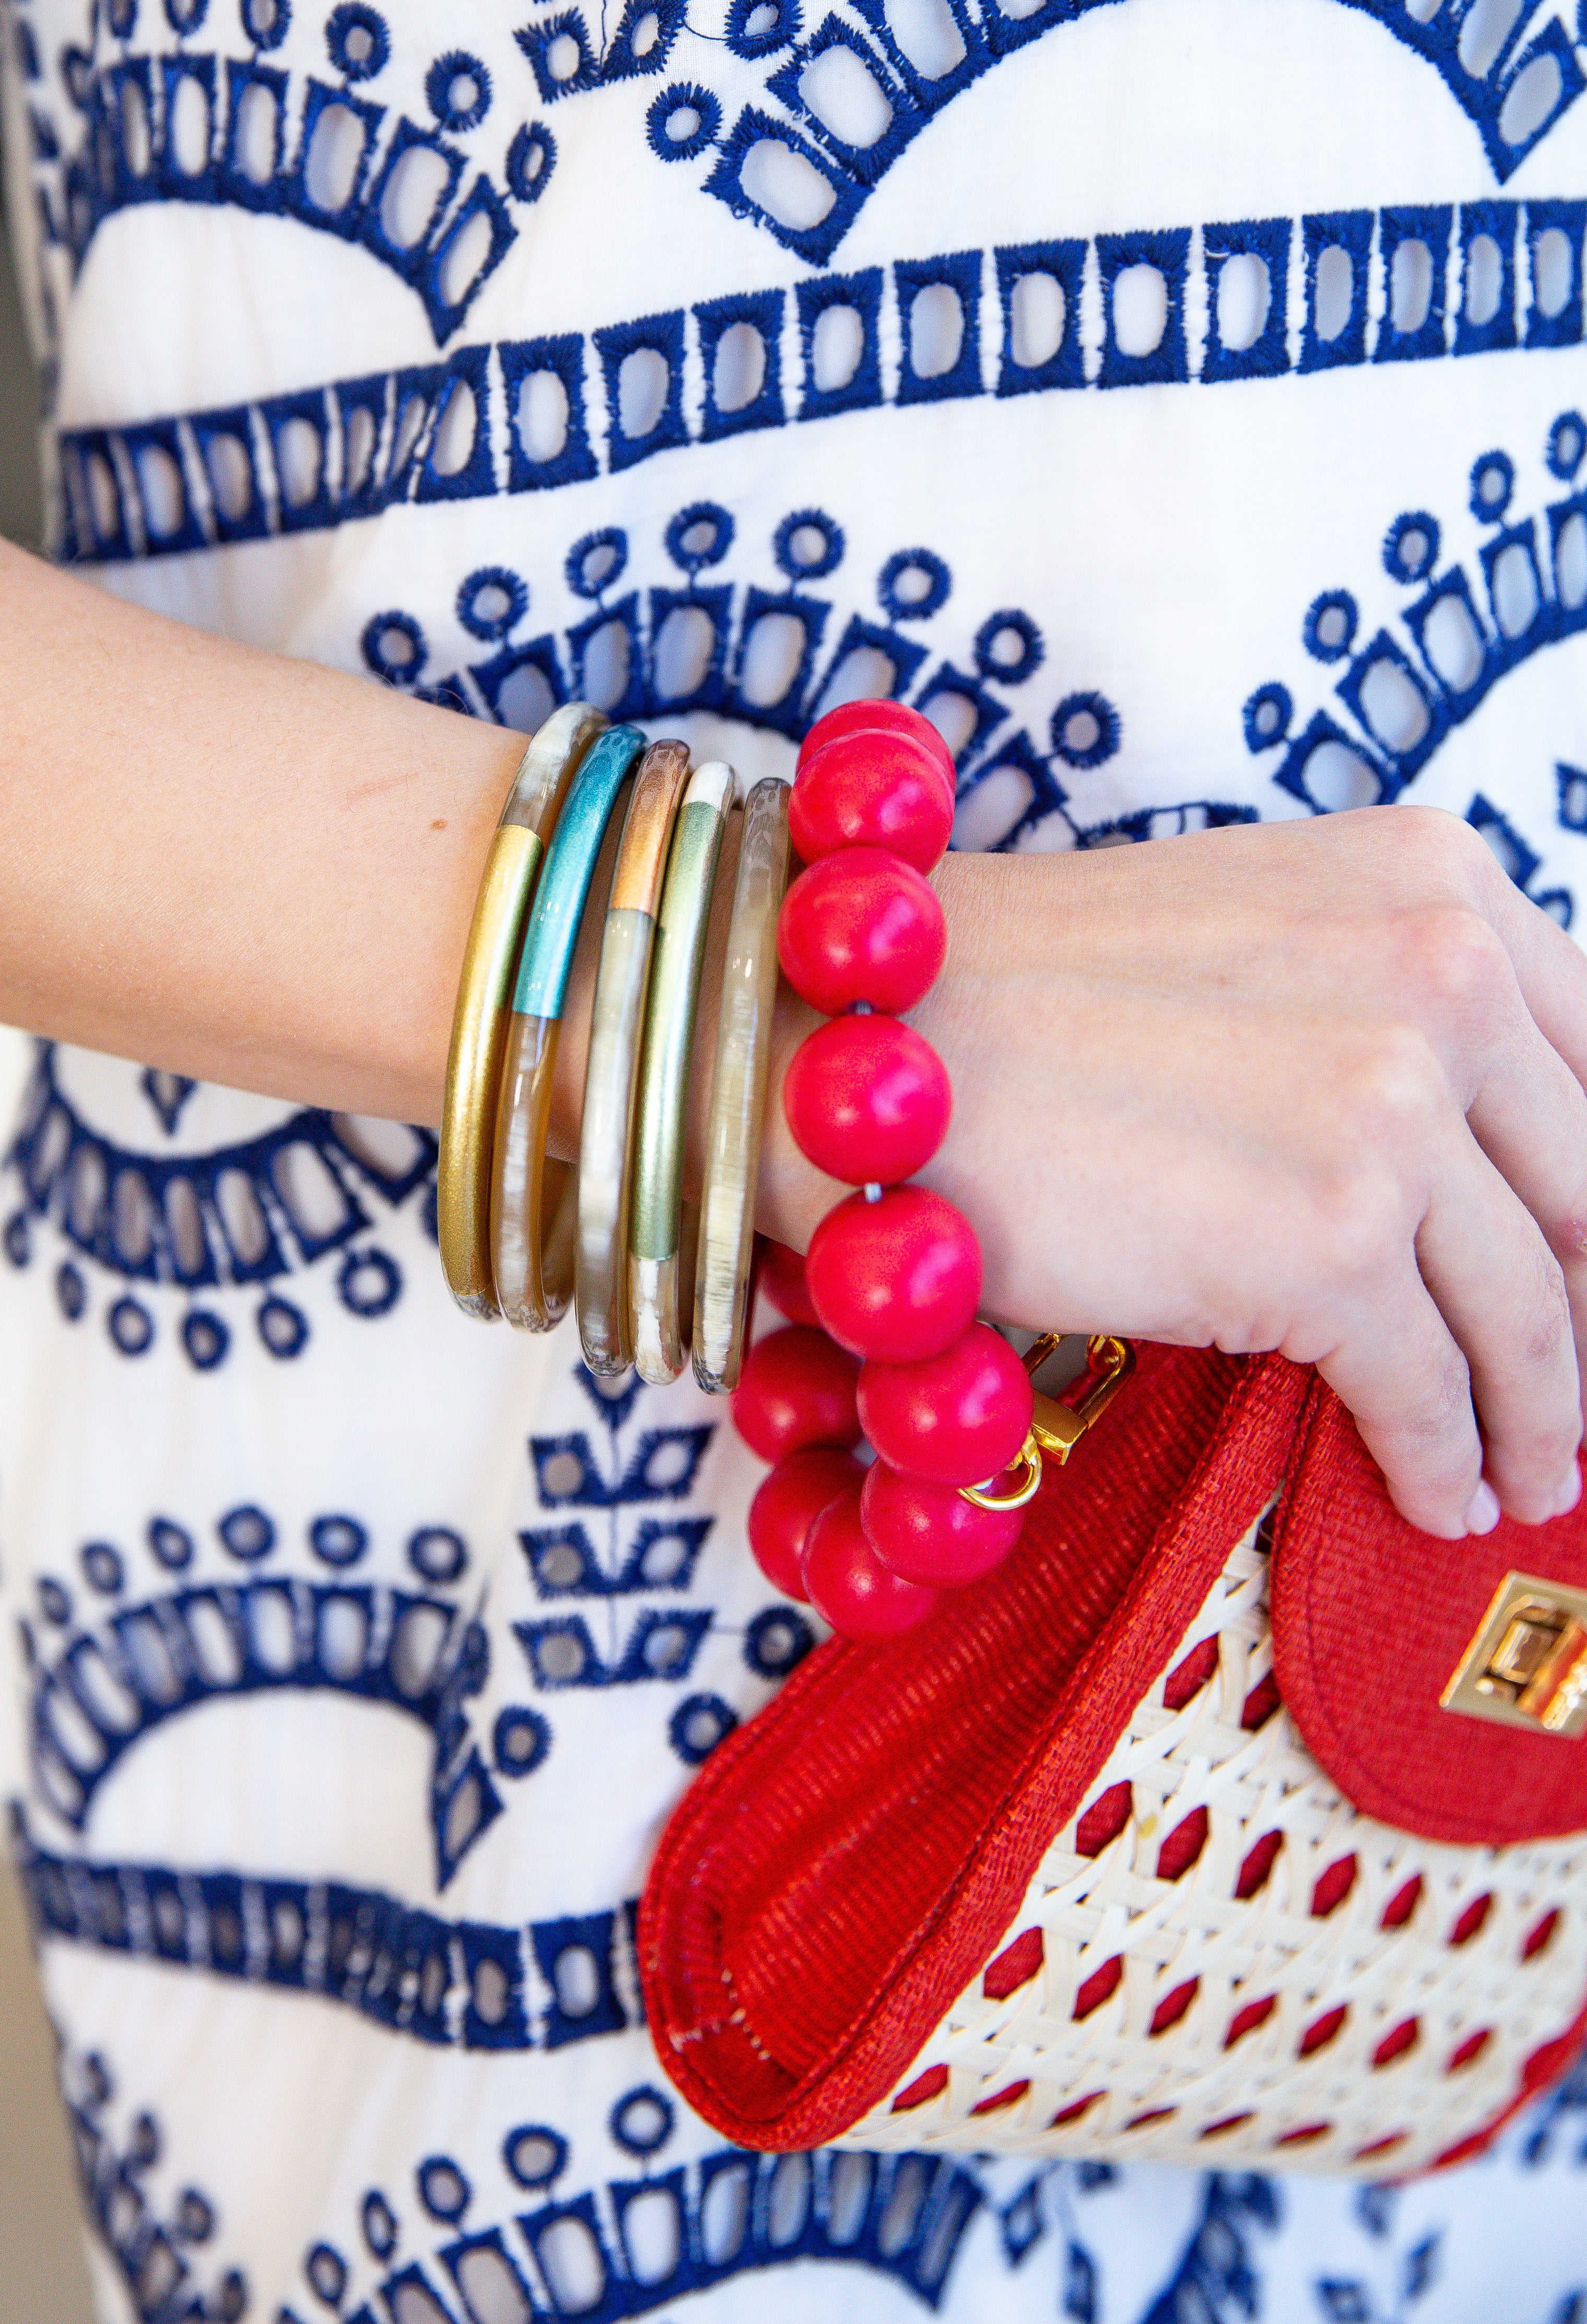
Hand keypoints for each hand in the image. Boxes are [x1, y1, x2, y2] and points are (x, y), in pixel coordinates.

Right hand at [760, 807, 1586, 1541]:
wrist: (852, 1044)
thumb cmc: (1019, 995)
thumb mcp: (1252, 934)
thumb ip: (1385, 1009)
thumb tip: (1495, 1170)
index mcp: (1431, 877)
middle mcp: (1440, 969)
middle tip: (1572, 1397)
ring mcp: (1390, 1105)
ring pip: (1526, 1310)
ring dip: (1536, 1416)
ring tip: (1523, 1472)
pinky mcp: (1329, 1241)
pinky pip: (1430, 1389)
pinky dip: (1442, 1457)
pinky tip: (1436, 1489)